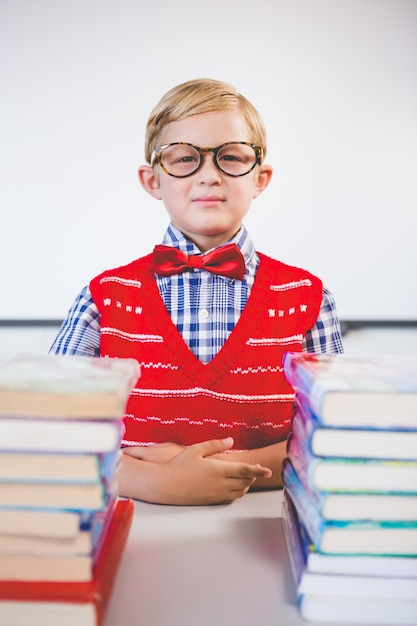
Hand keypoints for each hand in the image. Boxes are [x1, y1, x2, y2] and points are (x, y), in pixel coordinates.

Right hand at [126, 437, 271, 505]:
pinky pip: (229, 499)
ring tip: (246, 477)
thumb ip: (215, 445)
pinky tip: (233, 487)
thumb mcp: (196, 449)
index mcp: (217, 469)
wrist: (164, 485)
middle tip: (256, 469)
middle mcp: (219, 484)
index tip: (268, 470)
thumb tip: (230, 440)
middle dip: (253, 476)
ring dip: (245, 485)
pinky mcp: (210, 501)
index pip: (244, 470)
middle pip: (244, 482)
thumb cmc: (178, 465)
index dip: (258, 470)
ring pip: (238, 492)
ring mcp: (215, 494)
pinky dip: (236, 493)